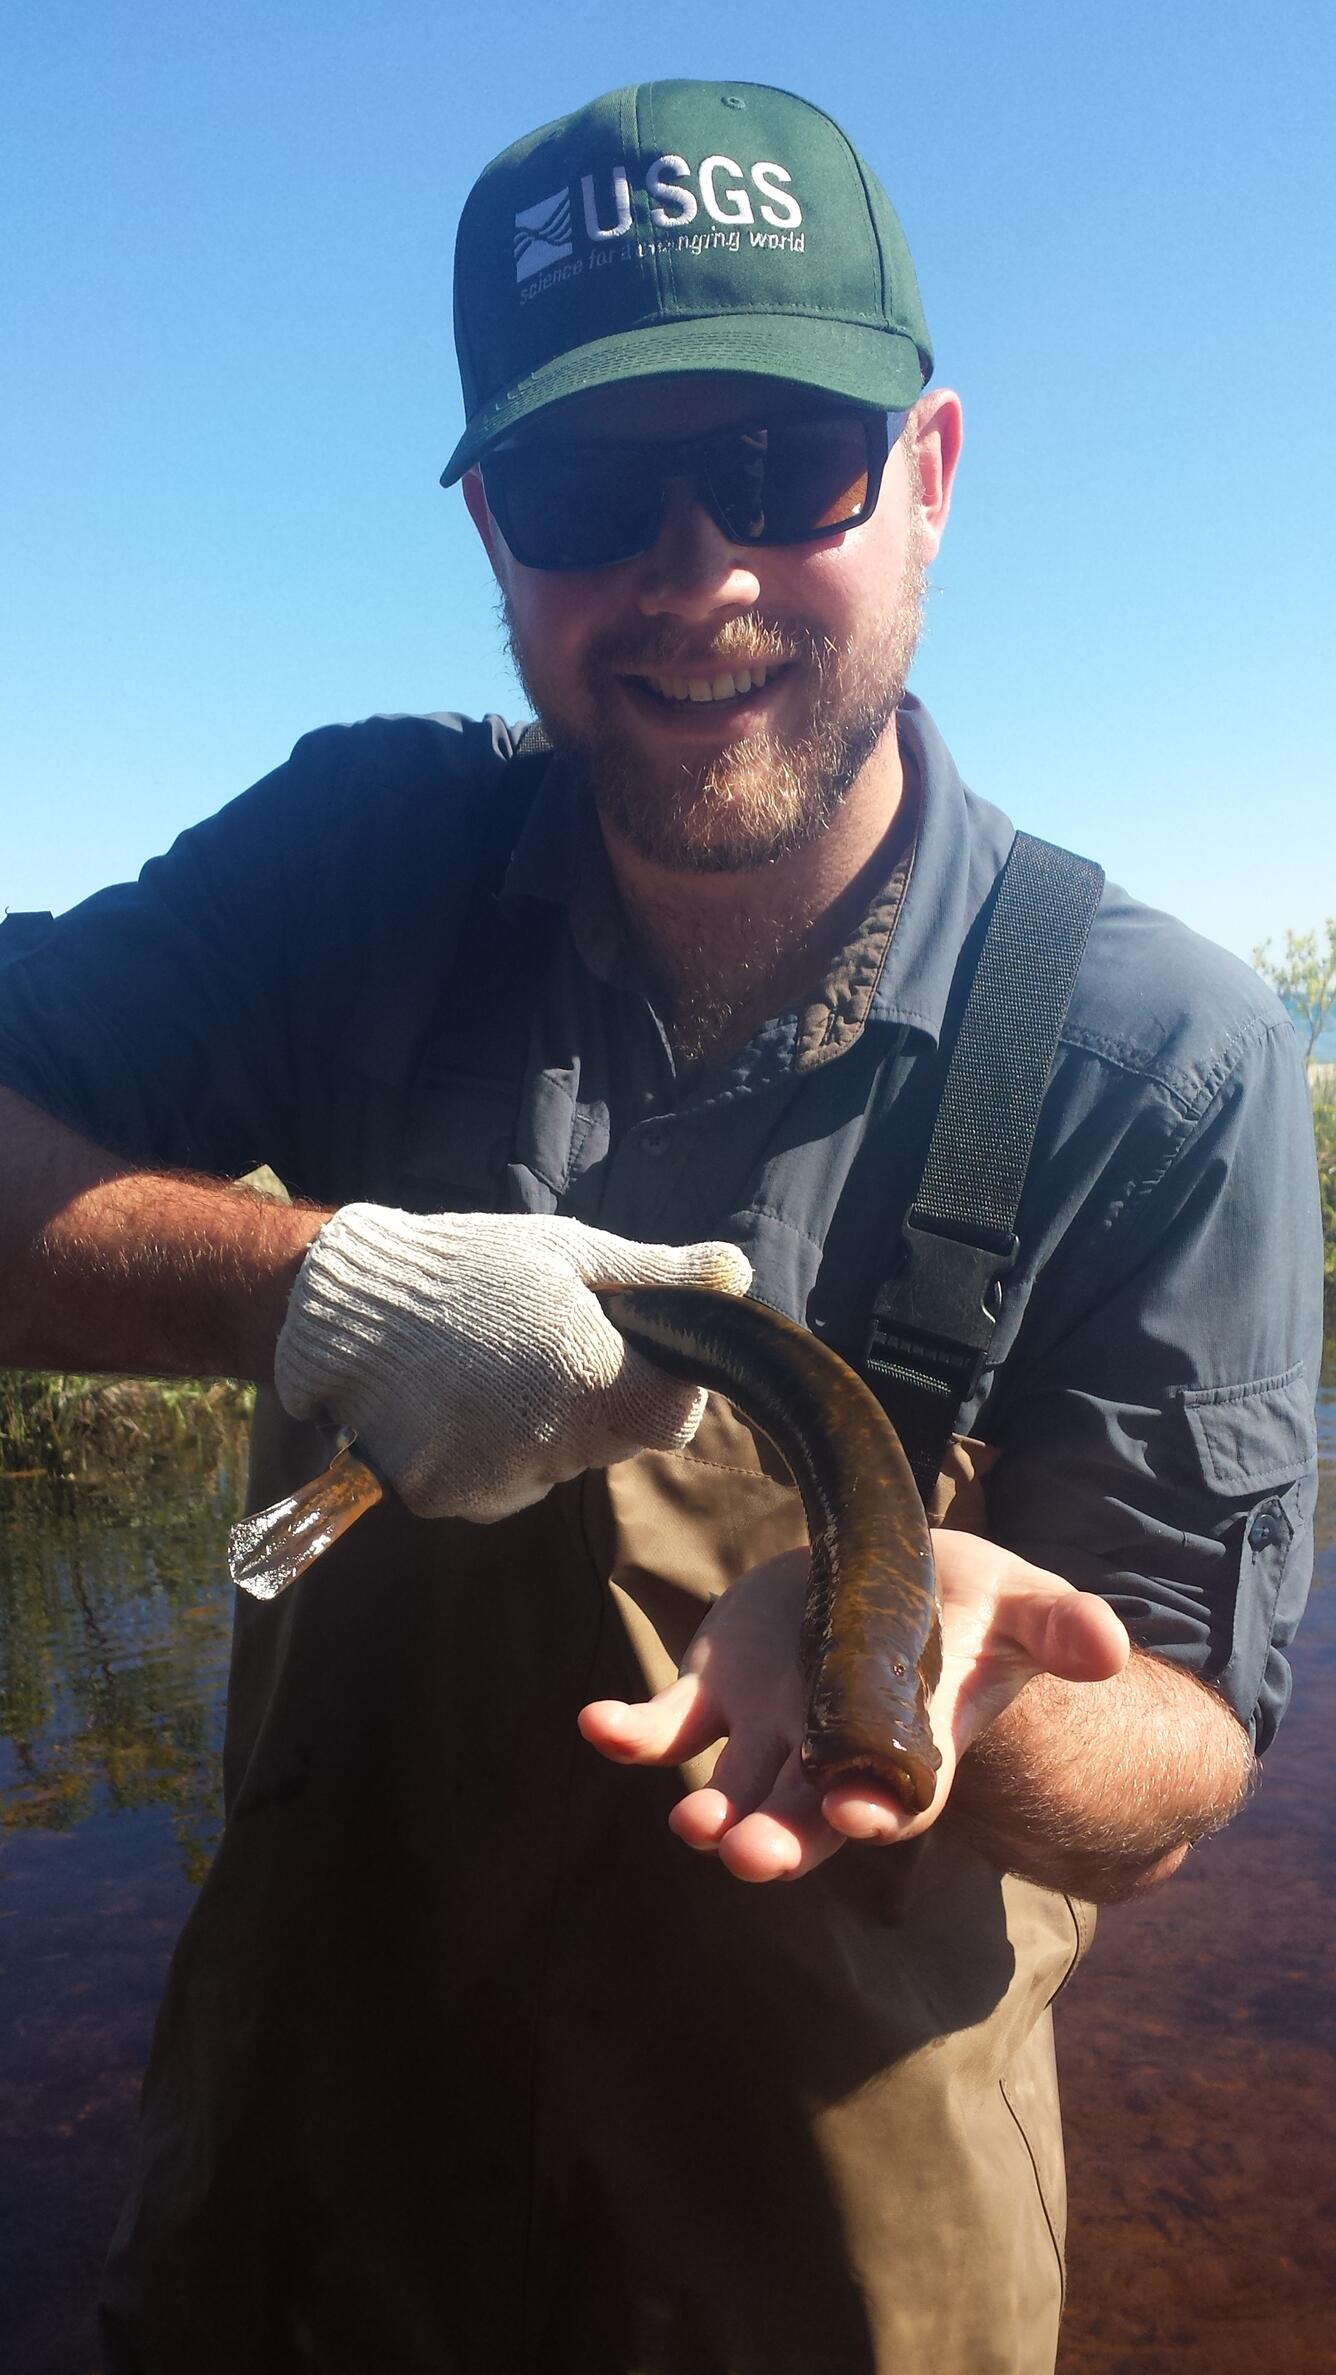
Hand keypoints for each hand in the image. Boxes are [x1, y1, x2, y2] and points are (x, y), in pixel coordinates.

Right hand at [274, 1205, 750, 1521]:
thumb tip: (740, 1273)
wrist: (341, 1306)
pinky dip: (491, 1454)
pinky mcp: (448, 1500)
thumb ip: (660, 1275)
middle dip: (602, 1400)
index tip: (627, 1350)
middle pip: (618, 1443)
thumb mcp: (568, 1250)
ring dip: (545, 1430)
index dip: (663, 1385)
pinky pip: (501, 1485)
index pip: (677, 1419)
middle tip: (544, 1345)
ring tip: (490, 1368)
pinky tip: (456, 1403)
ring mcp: (496, 1478)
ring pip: (560, 1467)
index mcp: (591, 1374)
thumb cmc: (468, 1263)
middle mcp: (550, 1440)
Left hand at [579, 1531, 1128, 1881]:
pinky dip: (633, 1732)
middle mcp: (834, 1758)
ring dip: (711, 1809)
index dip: (876, 1804)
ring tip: (692, 1822)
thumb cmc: (974, 1608)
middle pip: (803, 1818)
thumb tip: (1109, 1645)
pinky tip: (598, 1724)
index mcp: (913, 1751)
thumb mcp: (1026, 1605)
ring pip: (733, 1789)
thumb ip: (1064, 1627)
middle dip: (781, 1839)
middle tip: (753, 1855)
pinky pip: (667, 1724)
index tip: (858, 1811)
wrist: (897, 1579)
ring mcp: (770, 1732)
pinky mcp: (717, 1692)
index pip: (894, 1797)